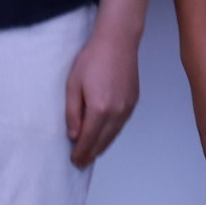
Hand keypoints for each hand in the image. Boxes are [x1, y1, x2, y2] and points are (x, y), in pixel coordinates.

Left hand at [66, 23, 140, 168]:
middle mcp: (116, 112)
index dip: (81, 153)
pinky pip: (120, 125)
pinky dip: (111, 134)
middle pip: (103, 142)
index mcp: (100, 109)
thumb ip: (73, 112)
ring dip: (102, 146)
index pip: (89, 140)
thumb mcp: (73, 84)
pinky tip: (104, 136)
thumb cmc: (93, 59)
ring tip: (91, 153)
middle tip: (81, 162)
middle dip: (91, 154)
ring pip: (113, 136)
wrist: (117, 42)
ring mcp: (127, 108)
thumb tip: (74, 134)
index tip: (75, 161)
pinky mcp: (133, 103)